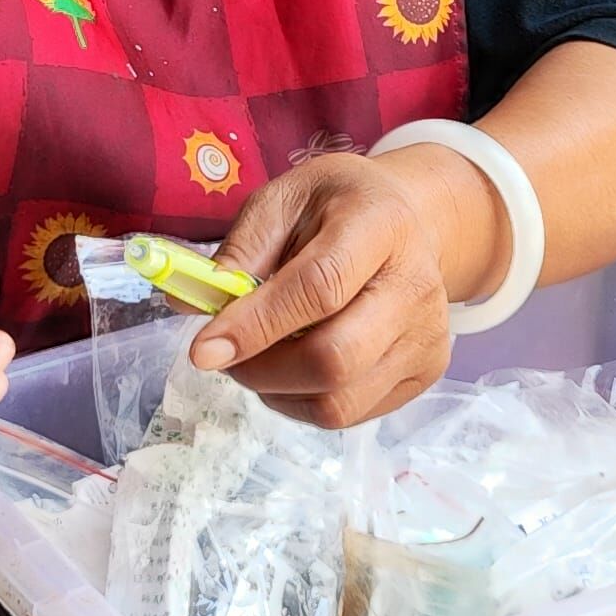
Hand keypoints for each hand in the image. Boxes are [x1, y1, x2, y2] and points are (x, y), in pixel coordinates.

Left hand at [186, 145, 501, 429]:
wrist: (409, 222)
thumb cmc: (336, 209)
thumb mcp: (283, 200)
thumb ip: (239, 251)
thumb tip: (187, 304)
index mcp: (380, 224)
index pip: (320, 288)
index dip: (257, 325)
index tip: (203, 349)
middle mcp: (416, 285)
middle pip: (336, 358)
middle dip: (262, 370)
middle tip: (226, 355)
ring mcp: (428, 336)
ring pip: (340, 402)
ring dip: (278, 393)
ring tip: (259, 360)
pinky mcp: (425, 373)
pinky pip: (350, 415)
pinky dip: (303, 403)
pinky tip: (293, 368)